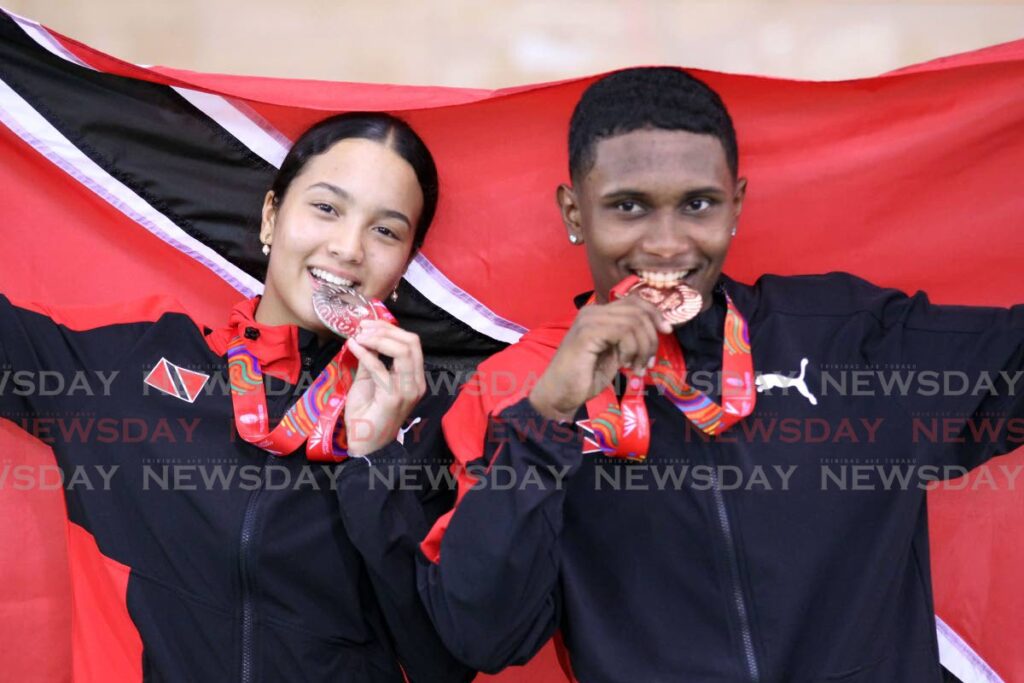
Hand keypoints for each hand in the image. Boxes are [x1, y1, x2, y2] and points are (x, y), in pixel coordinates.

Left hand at [343, 320, 426, 456]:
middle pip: (411, 342)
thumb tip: (366, 337)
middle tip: (362, 328)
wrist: (363, 443)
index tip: (367, 324)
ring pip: (402, 351)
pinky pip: (381, 368)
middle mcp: (416, 383)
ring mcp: (408, 390)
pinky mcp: (394, 397)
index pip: (412, 343)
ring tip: (358, 337)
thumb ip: (371, 360)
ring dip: (378, 339)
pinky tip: (353, 346)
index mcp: (413, 377)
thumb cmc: (366, 413)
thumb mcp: (368, 380)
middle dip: (385, 330)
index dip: (390, 329)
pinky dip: (366, 353)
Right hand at [529, 296, 669, 421]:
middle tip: (649, 362)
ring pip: (634, 322)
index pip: (634, 301)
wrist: (560, 394)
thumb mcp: (615, 353)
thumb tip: (658, 328)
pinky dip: (631, 350)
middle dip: (651, 337)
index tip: (666, 331)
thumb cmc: (585, 377)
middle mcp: (592, 311)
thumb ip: (629, 338)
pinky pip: (624, 332)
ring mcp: (589, 320)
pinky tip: (624, 365)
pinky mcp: (588, 332)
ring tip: (637, 367)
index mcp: (598, 314)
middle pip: (638, 310)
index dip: (654, 313)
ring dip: (643, 348)